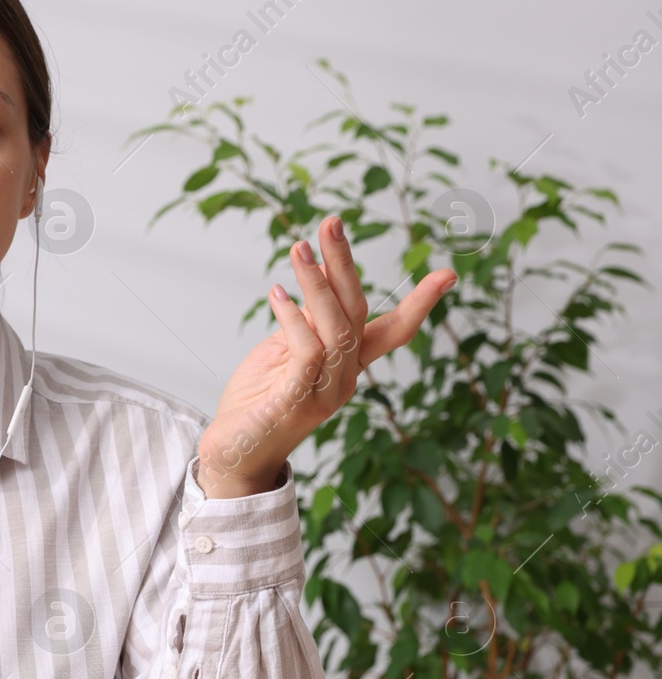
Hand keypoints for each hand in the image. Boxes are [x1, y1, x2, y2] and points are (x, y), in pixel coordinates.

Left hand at [195, 215, 456, 497]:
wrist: (231, 455)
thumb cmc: (258, 402)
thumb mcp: (283, 352)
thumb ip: (305, 322)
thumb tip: (316, 278)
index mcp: (348, 365)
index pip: (393, 331)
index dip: (420, 304)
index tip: (448, 274)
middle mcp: (345, 378)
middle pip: (357, 312)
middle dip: (345, 264)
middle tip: (331, 223)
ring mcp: (325, 392)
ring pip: (335, 327)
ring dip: (316, 283)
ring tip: (297, 248)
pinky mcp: (296, 401)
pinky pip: (307, 352)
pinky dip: (293, 318)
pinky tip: (277, 293)